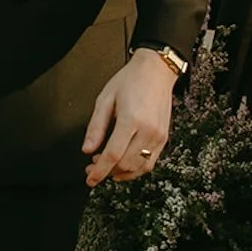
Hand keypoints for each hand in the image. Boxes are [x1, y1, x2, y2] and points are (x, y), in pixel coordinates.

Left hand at [82, 48, 177, 186]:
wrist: (156, 71)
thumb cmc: (130, 80)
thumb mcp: (105, 99)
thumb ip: (96, 126)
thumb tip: (87, 149)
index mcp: (131, 119)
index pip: (113, 154)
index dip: (99, 171)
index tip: (89, 179)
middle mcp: (148, 131)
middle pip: (126, 164)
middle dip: (107, 171)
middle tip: (92, 167)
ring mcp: (159, 136)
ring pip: (139, 167)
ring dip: (121, 172)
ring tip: (106, 167)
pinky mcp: (164, 138)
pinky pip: (150, 163)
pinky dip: (136, 169)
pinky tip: (123, 166)